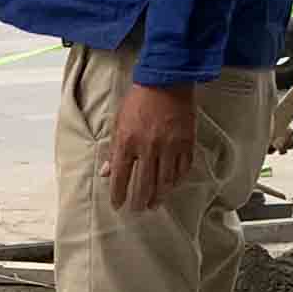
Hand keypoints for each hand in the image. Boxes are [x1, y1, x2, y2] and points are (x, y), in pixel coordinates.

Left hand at [105, 79, 199, 212]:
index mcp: (127, 142)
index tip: (118, 206)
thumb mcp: (119, 122)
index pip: (120, 177)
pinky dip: (176, 181)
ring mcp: (169, 146)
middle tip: (138, 210)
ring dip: (158, 196)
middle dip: (139, 201)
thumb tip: (106, 172)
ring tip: (154, 204)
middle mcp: (148, 147)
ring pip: (164, 181)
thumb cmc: (139, 101)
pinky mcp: (186, 143)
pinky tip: (171, 186)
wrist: (166, 81)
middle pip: (143, 184)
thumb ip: (113, 149)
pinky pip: (182, 169)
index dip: (118, 195)